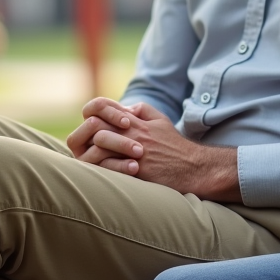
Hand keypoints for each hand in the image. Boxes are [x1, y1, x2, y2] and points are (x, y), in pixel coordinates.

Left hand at [76, 100, 241, 200]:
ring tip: (94, 159)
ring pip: (99, 143)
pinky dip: (100, 168)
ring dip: (91, 152)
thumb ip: (142, 110)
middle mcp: (132, 132)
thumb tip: (125, 108)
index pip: (101, 106)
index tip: (92, 126)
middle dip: (86, 135)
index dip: (91, 114)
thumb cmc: (175, 146)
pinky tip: (102, 172)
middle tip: (87, 146)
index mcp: (135, 120)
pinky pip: (107, 166)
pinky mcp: (135, 169)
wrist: (193, 167)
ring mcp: (133, 150)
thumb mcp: (161, 120)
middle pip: (95, 124)